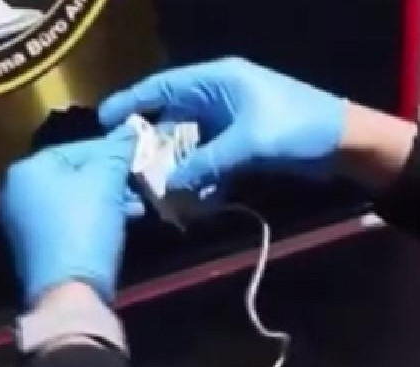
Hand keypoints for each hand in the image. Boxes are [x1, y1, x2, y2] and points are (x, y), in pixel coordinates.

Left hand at [0, 127, 133, 305]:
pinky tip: (120, 223)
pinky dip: (93, 219)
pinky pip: (69, 222)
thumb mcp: (106, 181)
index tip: (141, 157)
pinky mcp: (35, 247)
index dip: (114, 151)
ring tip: (136, 207)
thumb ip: (117, 151)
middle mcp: (18, 192)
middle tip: (140, 184)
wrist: (67, 293)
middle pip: (75, 173)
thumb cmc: (84, 227)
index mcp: (28, 169)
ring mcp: (24, 222)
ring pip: (74, 199)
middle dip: (112, 179)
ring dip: (107, 200)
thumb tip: (130, 130)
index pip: (79, 147)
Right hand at [99, 57, 346, 191]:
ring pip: (188, 145)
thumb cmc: (298, 128)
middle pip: (172, 120)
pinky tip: (196, 201)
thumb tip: (169, 186)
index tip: (105, 121)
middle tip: (132, 171)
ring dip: (179, 170)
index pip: (163, 86)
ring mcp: (227, 123)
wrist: (346, 144)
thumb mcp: (249, 143)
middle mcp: (216, 98)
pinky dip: (200, 178)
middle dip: (155, 148)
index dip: (132, 101)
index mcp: (217, 81)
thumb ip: (205, 162)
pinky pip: (207, 160)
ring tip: (163, 194)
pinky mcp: (237, 144)